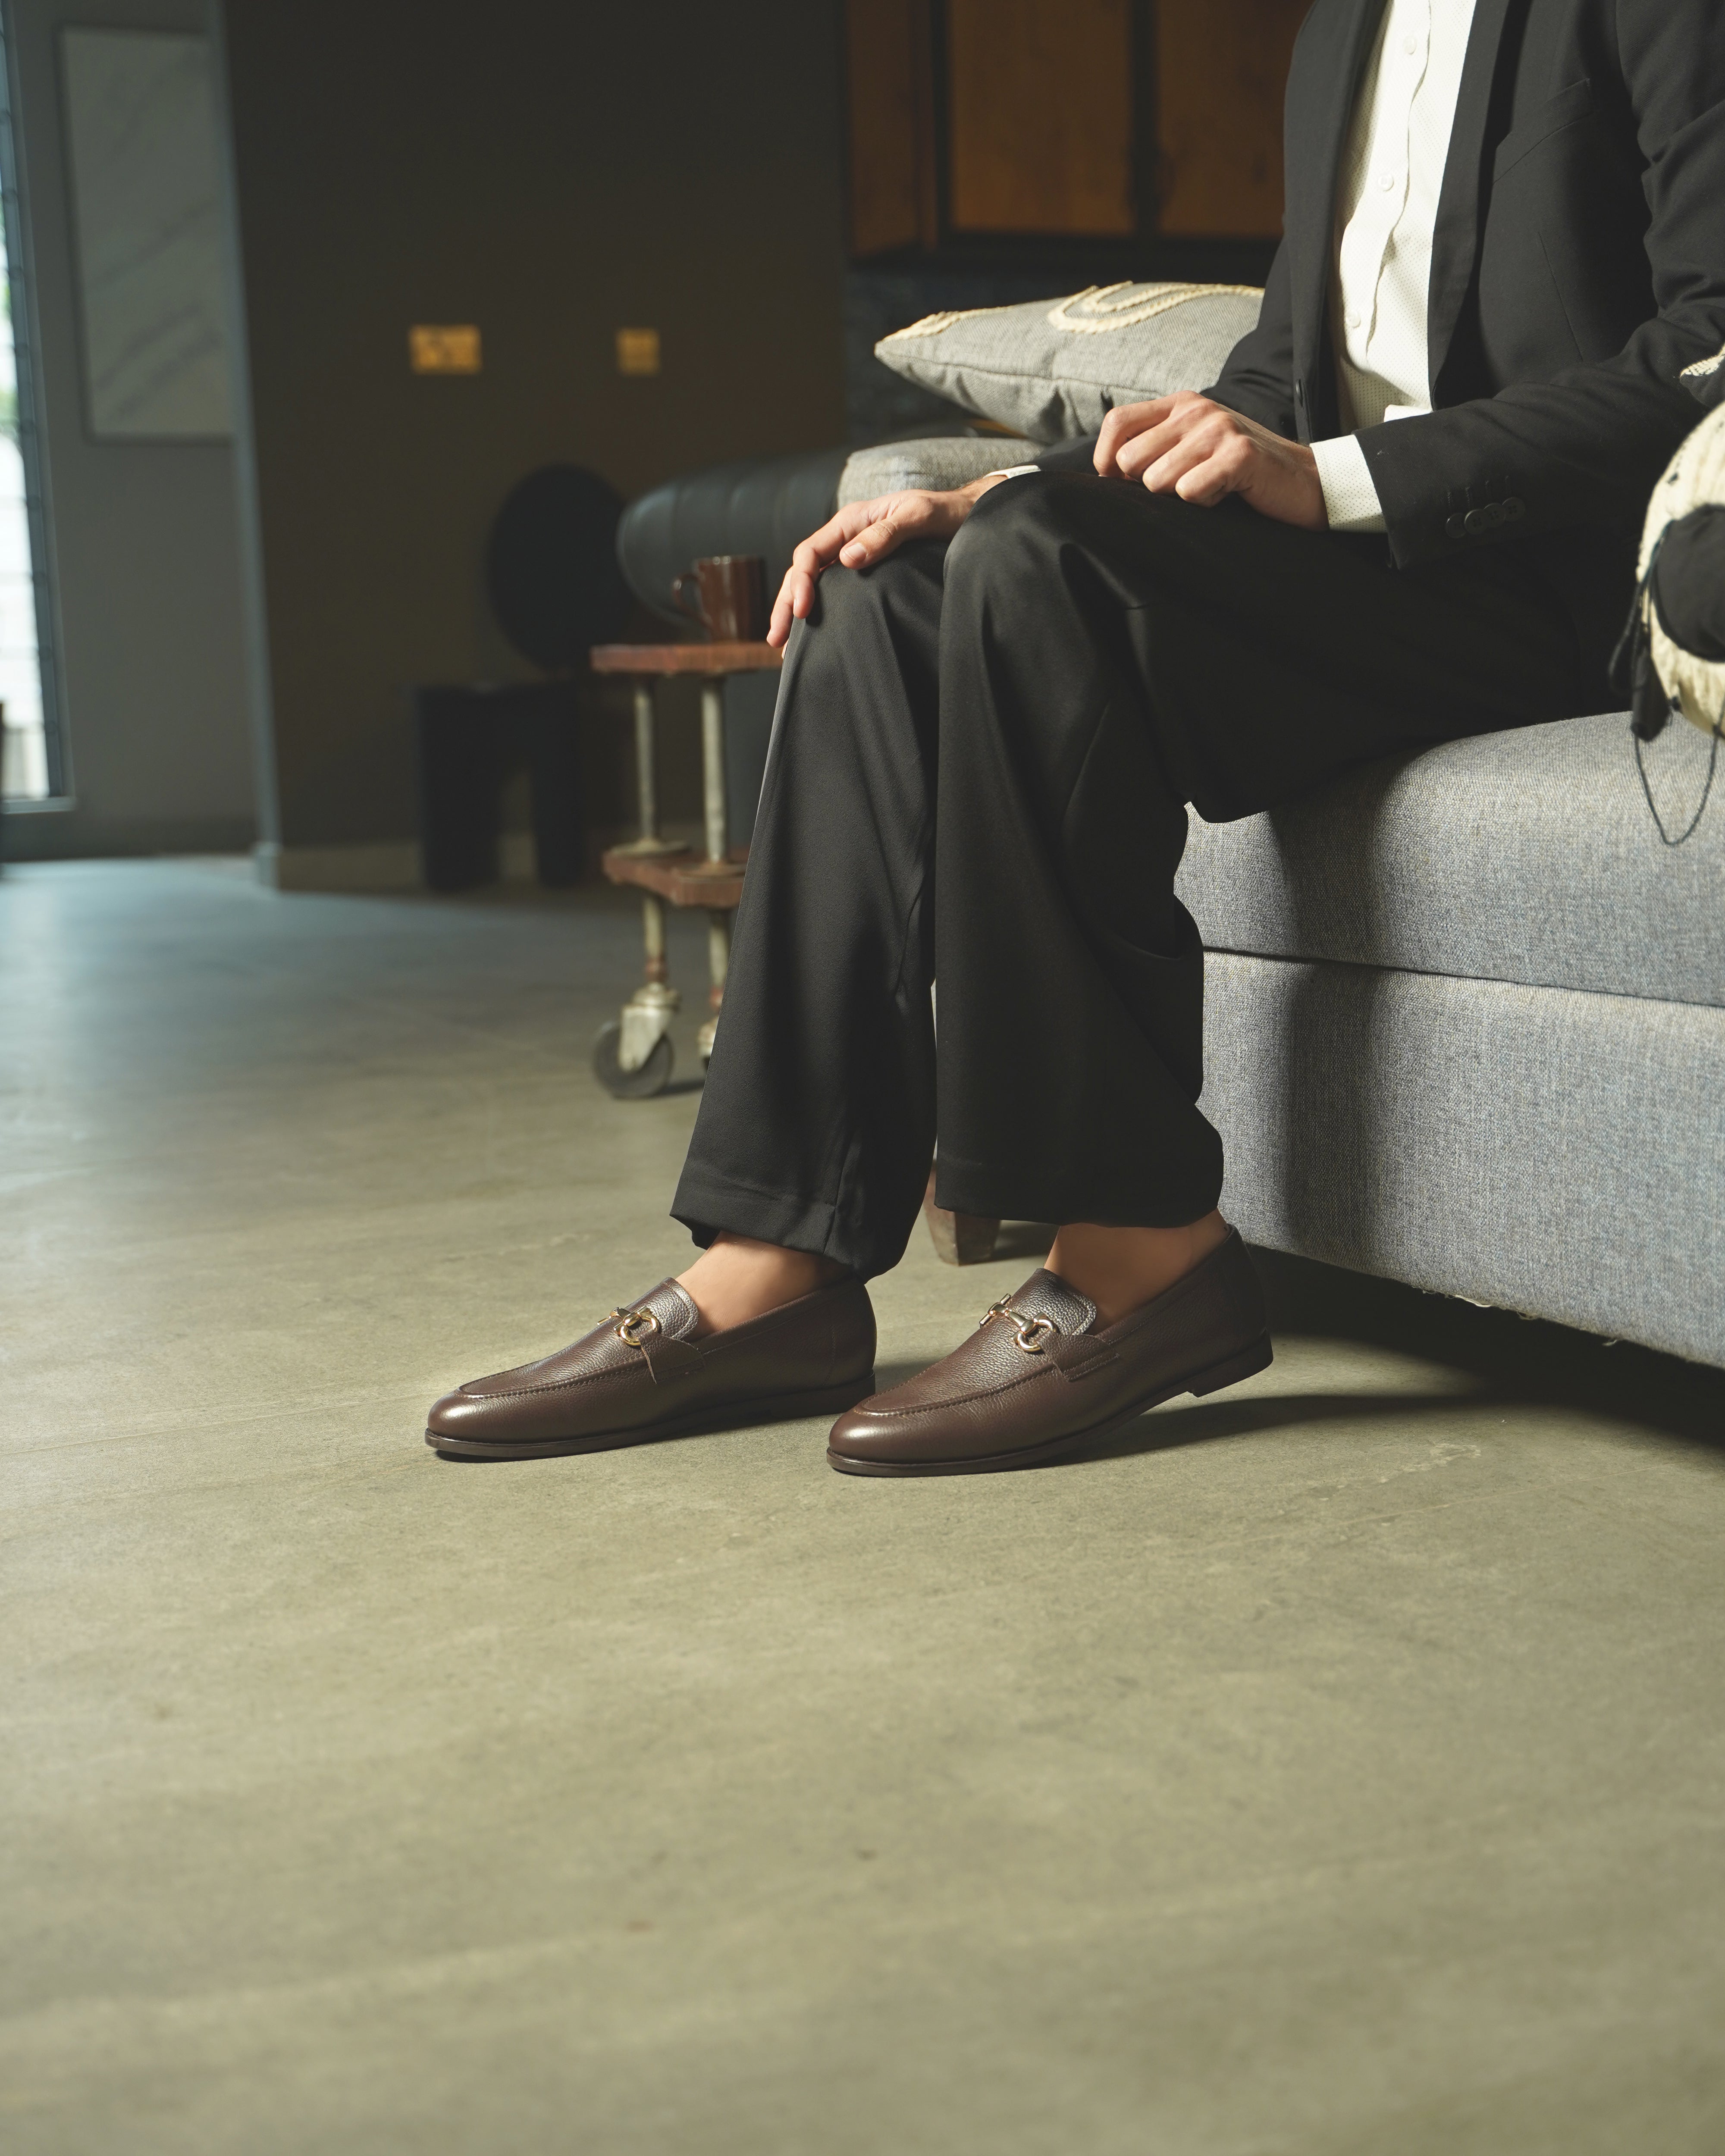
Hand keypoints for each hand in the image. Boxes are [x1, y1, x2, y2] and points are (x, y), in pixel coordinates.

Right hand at [766, 476, 1004, 646]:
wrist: (966, 516)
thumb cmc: (945, 514)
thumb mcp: (918, 517)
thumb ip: (884, 535)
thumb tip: (849, 559)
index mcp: (851, 521)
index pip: (811, 553)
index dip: (802, 583)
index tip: (805, 612)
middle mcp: (846, 537)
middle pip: (803, 572)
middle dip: (787, 605)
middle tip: (777, 640)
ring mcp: (852, 555)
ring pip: (813, 584)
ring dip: (795, 612)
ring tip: (784, 645)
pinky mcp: (863, 573)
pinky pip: (832, 591)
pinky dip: (817, 612)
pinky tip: (812, 635)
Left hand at [1094, 394, 1326, 530]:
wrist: (1304, 481)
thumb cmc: (1240, 472)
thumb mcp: (1192, 450)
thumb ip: (1154, 450)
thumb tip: (1105, 473)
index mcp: (1180, 404)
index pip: (1117, 423)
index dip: (1106, 460)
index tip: (1122, 484)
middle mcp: (1197, 409)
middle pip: (1130, 460)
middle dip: (1150, 486)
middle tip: (1186, 486)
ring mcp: (1219, 428)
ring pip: (1158, 480)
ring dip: (1181, 497)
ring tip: (1212, 488)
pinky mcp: (1239, 455)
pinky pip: (1191, 491)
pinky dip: (1206, 503)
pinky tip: (1228, 494)